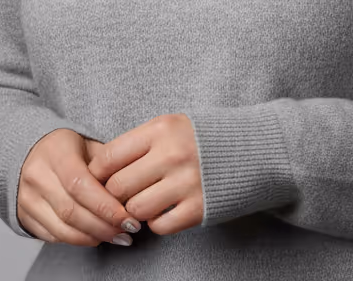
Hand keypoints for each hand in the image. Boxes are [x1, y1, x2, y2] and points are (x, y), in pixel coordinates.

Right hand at [16, 128, 139, 246]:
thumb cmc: (66, 148)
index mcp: (55, 152)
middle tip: (128, 231)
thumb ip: (107, 164)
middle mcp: (36, 176)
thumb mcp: (88, 144)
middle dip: (103, 226)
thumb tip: (132, 189)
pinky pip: (53, 236)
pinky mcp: (24, 216)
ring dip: (93, 237)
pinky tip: (96, 237)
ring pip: (62, 229)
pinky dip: (77, 240)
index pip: (80, 184)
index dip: (105, 205)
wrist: (30, 151)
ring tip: (117, 237)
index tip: (128, 217)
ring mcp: (27, 198)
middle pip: (71, 211)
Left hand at [86, 113, 203, 235]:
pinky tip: (165, 210)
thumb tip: (101, 170)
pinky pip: (159, 226)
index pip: (109, 156)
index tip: (99, 179)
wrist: (254, 147)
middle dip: (114, 195)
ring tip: (147, 200)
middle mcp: (172, 154)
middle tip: (122, 194)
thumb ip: (140, 143)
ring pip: (135, 209)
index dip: (98, 173)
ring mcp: (186, 182)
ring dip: (136, 210)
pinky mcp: (199, 208)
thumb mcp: (172, 125)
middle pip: (118, 187)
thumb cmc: (204, 137)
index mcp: (162, 128)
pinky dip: (157, 223)